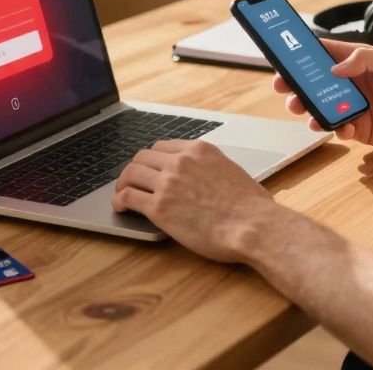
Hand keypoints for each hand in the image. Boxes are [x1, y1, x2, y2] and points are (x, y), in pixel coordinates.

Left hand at [112, 139, 287, 262]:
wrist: (253, 226)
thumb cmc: (251, 207)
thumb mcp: (232, 172)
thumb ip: (212, 168)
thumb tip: (207, 177)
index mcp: (199, 150)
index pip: (163, 146)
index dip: (152, 159)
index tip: (149, 168)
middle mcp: (181, 161)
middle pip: (143, 157)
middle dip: (135, 169)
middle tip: (131, 180)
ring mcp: (168, 183)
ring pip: (131, 174)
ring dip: (122, 183)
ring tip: (121, 193)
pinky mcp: (160, 208)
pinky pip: (128, 197)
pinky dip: (119, 201)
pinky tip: (120, 207)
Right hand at [273, 38, 372, 151]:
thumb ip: (366, 58)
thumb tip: (336, 68)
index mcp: (359, 62)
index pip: (324, 53)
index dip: (301, 54)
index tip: (283, 56)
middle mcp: (354, 83)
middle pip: (316, 81)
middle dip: (296, 84)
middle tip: (284, 88)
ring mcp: (357, 106)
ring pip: (322, 106)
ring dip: (308, 108)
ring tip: (304, 110)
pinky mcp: (362, 128)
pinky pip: (339, 128)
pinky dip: (334, 128)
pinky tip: (341, 128)